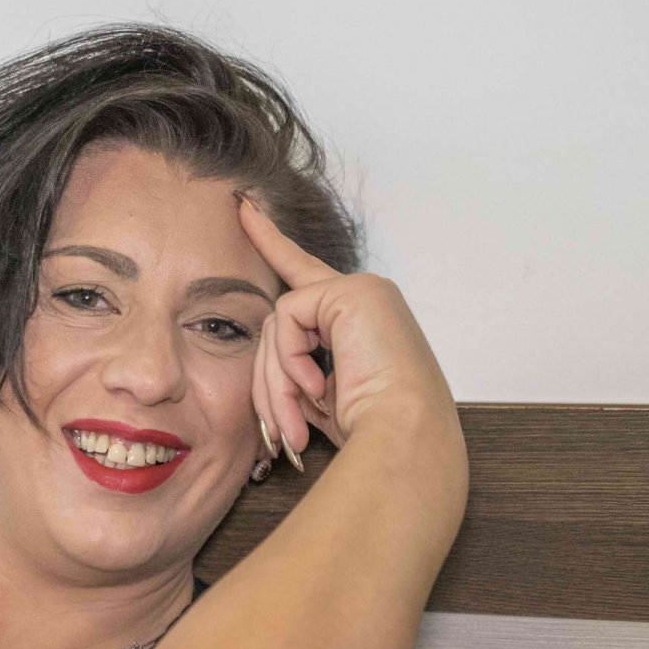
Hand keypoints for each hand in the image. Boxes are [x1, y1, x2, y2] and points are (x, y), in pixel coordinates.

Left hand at [238, 194, 464, 466]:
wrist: (403, 437)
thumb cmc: (372, 430)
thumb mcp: (321, 397)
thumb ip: (294, 367)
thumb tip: (266, 370)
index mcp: (361, 320)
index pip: (305, 276)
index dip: (272, 242)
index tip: (245, 210)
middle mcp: (364, 297)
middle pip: (282, 319)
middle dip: (268, 379)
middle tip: (278, 430)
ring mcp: (361, 290)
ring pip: (279, 323)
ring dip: (279, 381)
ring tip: (297, 424)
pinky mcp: (350, 292)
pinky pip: (288, 318)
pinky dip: (292, 359)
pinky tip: (316, 387)